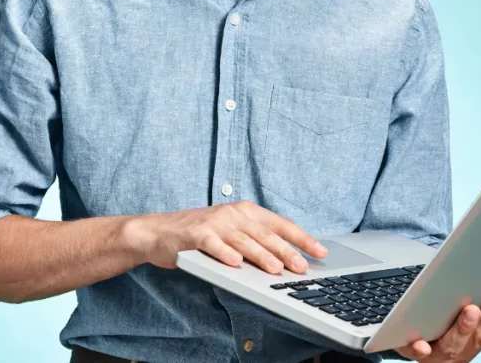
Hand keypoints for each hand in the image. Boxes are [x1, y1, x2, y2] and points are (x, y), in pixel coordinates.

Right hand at [126, 200, 327, 272]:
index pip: (280, 224)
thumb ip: (255, 241)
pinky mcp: (196, 234)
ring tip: (276, 269)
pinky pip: (213, 245)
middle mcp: (233, 214)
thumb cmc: (200, 234)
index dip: (302, 238)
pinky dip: (225, 254)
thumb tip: (287, 259)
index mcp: (246, 211)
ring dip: (261, 255)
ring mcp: (215, 223)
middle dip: (287, 251)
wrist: (159, 231)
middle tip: (302, 266)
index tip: (320, 251)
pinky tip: (236, 264)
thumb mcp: (231, 231)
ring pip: (243, 240)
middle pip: (265, 233)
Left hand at [394, 293, 480, 360]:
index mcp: (478, 339)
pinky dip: (420, 349)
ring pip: (453, 343)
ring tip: (470, 311)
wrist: (420, 350)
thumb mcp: (479, 331)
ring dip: (464, 328)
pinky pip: (417, 351)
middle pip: (480, 336)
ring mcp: (439, 351)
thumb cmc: (451, 333)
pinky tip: (422, 345)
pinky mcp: (413, 349)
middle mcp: (462, 347)